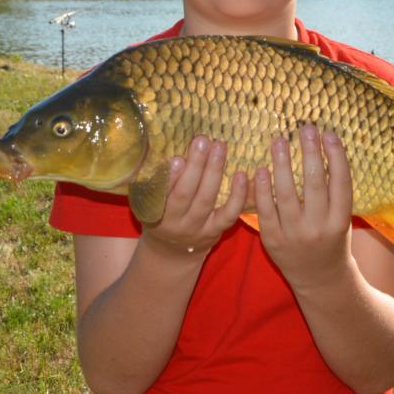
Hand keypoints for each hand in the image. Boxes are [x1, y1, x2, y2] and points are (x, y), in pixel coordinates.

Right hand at [140, 135, 246, 261]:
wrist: (173, 252)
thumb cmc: (163, 216)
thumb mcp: (153, 202)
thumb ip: (161, 182)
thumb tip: (177, 155)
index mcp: (154, 212)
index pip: (161, 193)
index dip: (170, 177)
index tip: (177, 158)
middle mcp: (175, 222)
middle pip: (185, 193)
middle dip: (195, 166)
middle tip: (203, 141)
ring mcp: (196, 228)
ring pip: (206, 200)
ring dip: (214, 171)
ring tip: (219, 147)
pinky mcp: (216, 231)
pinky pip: (229, 214)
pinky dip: (237, 195)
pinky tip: (241, 175)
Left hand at [255, 125, 353, 292]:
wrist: (319, 280)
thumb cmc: (331, 240)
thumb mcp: (341, 218)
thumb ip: (334, 192)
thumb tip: (324, 149)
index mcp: (340, 221)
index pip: (341, 183)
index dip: (336, 157)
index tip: (329, 133)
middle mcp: (319, 228)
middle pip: (314, 185)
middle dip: (310, 153)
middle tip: (305, 128)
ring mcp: (294, 235)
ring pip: (287, 195)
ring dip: (282, 165)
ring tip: (279, 141)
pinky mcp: (273, 241)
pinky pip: (266, 211)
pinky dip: (263, 190)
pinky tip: (261, 169)